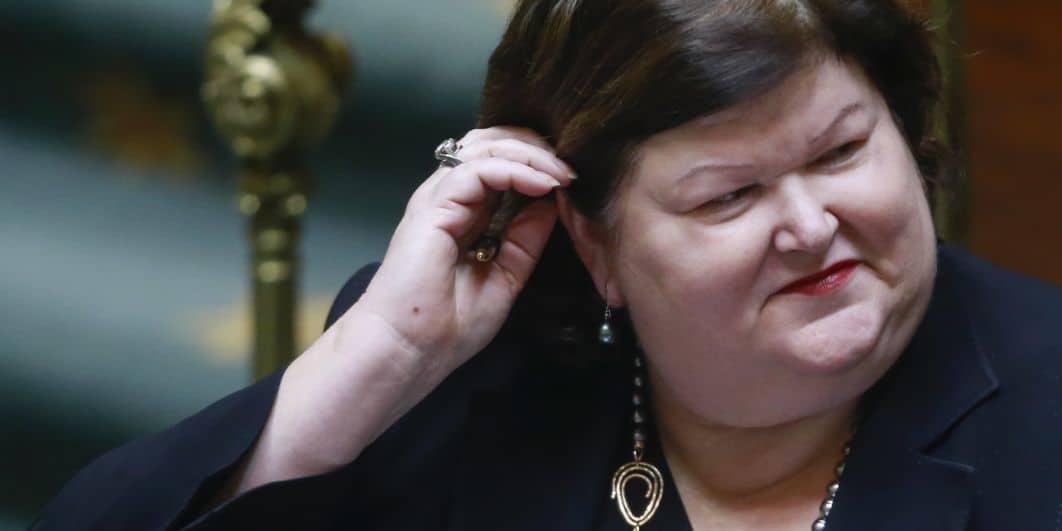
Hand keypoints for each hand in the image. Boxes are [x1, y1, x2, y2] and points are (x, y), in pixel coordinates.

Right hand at [352, 126, 575, 378]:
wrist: (412, 351)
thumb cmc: (450, 324)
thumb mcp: (508, 273)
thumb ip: (526, 236)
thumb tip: (552, 199)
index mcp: (466, 211)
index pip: (500, 162)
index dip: (538, 161)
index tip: (574, 178)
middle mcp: (450, 197)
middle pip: (492, 143)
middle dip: (536, 146)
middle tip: (571, 167)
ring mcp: (438, 198)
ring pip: (485, 147)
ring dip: (530, 154)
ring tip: (562, 173)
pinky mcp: (432, 207)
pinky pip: (477, 169)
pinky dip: (514, 170)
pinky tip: (542, 184)